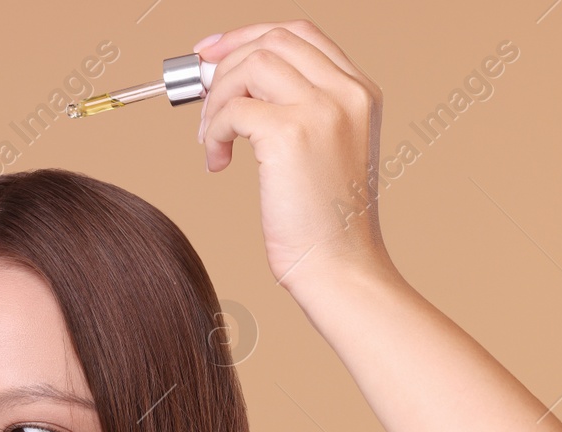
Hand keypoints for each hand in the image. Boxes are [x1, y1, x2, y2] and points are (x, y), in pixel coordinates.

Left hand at [195, 21, 397, 297]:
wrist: (339, 267)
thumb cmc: (325, 223)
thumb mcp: (325, 151)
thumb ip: (296, 109)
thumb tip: (233, 81)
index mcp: (359, 92)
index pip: (299, 33)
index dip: (247, 36)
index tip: (211, 55)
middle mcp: (346, 92)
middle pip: (271, 40)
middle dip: (224, 66)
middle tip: (202, 105)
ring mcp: (321, 109)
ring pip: (249, 66)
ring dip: (216, 101)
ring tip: (212, 141)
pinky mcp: (290, 134)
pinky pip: (232, 109)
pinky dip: (212, 132)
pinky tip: (217, 163)